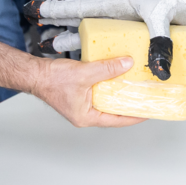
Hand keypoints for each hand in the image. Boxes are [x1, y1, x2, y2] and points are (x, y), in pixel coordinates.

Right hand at [31, 56, 145, 127]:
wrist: (36, 73)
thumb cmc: (53, 81)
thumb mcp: (85, 73)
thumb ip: (107, 69)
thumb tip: (127, 64)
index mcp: (87, 117)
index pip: (117, 120)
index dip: (135, 116)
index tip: (149, 111)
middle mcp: (86, 113)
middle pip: (114, 111)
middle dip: (130, 104)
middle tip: (146, 98)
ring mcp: (84, 104)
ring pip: (108, 100)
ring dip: (120, 93)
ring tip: (137, 86)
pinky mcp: (82, 94)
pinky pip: (101, 91)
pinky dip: (111, 84)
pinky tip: (119, 75)